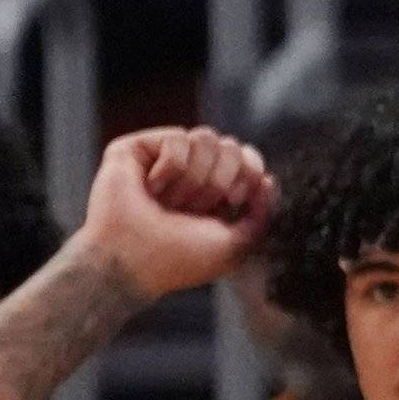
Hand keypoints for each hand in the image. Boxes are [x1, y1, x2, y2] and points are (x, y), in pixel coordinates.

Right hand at [80, 128, 273, 301]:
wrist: (131, 262)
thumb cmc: (180, 258)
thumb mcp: (236, 244)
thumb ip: (261, 215)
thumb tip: (267, 179)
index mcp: (216, 192)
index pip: (247, 158)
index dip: (250, 171)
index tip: (233, 201)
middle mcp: (191, 172)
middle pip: (230, 145)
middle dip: (219, 181)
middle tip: (194, 209)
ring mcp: (163, 159)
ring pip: (206, 137)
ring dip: (195, 179)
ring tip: (171, 203)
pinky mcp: (137, 149)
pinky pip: (178, 137)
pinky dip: (171, 168)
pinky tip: (152, 188)